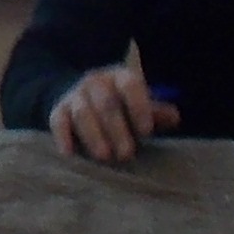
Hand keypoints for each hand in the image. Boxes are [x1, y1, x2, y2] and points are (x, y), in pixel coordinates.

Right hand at [49, 59, 181, 166]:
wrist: (80, 94)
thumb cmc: (119, 104)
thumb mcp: (138, 103)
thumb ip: (155, 112)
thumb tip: (175, 117)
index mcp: (120, 77)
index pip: (130, 85)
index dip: (139, 106)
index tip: (147, 131)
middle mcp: (96, 82)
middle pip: (106, 103)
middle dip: (117, 129)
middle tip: (127, 154)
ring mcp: (75, 95)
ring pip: (83, 112)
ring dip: (93, 135)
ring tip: (104, 156)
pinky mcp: (58, 110)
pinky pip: (58, 121)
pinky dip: (63, 136)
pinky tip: (70, 153)